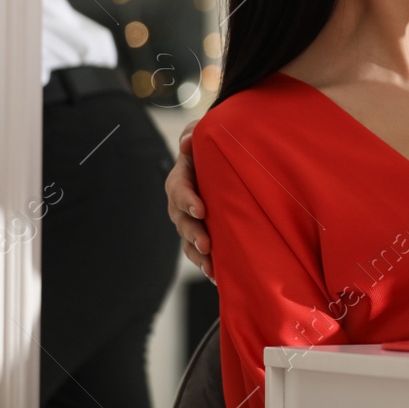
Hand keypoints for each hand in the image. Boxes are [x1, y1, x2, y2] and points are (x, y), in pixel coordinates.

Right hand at [165, 119, 213, 281]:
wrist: (230, 158)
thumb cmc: (217, 144)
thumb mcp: (207, 132)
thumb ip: (195, 133)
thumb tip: (187, 141)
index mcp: (182, 177)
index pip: (178, 189)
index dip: (187, 200)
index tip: (201, 209)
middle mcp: (183, 202)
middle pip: (181, 220)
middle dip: (193, 233)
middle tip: (206, 244)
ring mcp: (192, 220)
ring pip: (188, 239)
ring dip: (198, 254)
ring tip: (211, 267)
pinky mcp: (204, 232)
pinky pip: (200, 251)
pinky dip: (207, 263)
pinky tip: (218, 276)